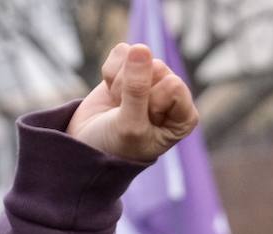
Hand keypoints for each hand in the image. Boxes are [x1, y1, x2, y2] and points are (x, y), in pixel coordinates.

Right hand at [65, 42, 198, 162]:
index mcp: (184, 116)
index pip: (173, 86)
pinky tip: (112, 93)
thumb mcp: (129, 126)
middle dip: (132, 90)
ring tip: (119, 105)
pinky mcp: (131, 67)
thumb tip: (141, 48)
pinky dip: (110, 73)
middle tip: (125, 113)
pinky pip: (122, 51)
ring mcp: (153, 79)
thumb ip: (137, 90)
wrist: (88, 145)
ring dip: (120, 83)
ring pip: (139, 57)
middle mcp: (173, 95)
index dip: (151, 102)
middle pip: (157, 68)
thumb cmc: (116, 146)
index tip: (141, 122)